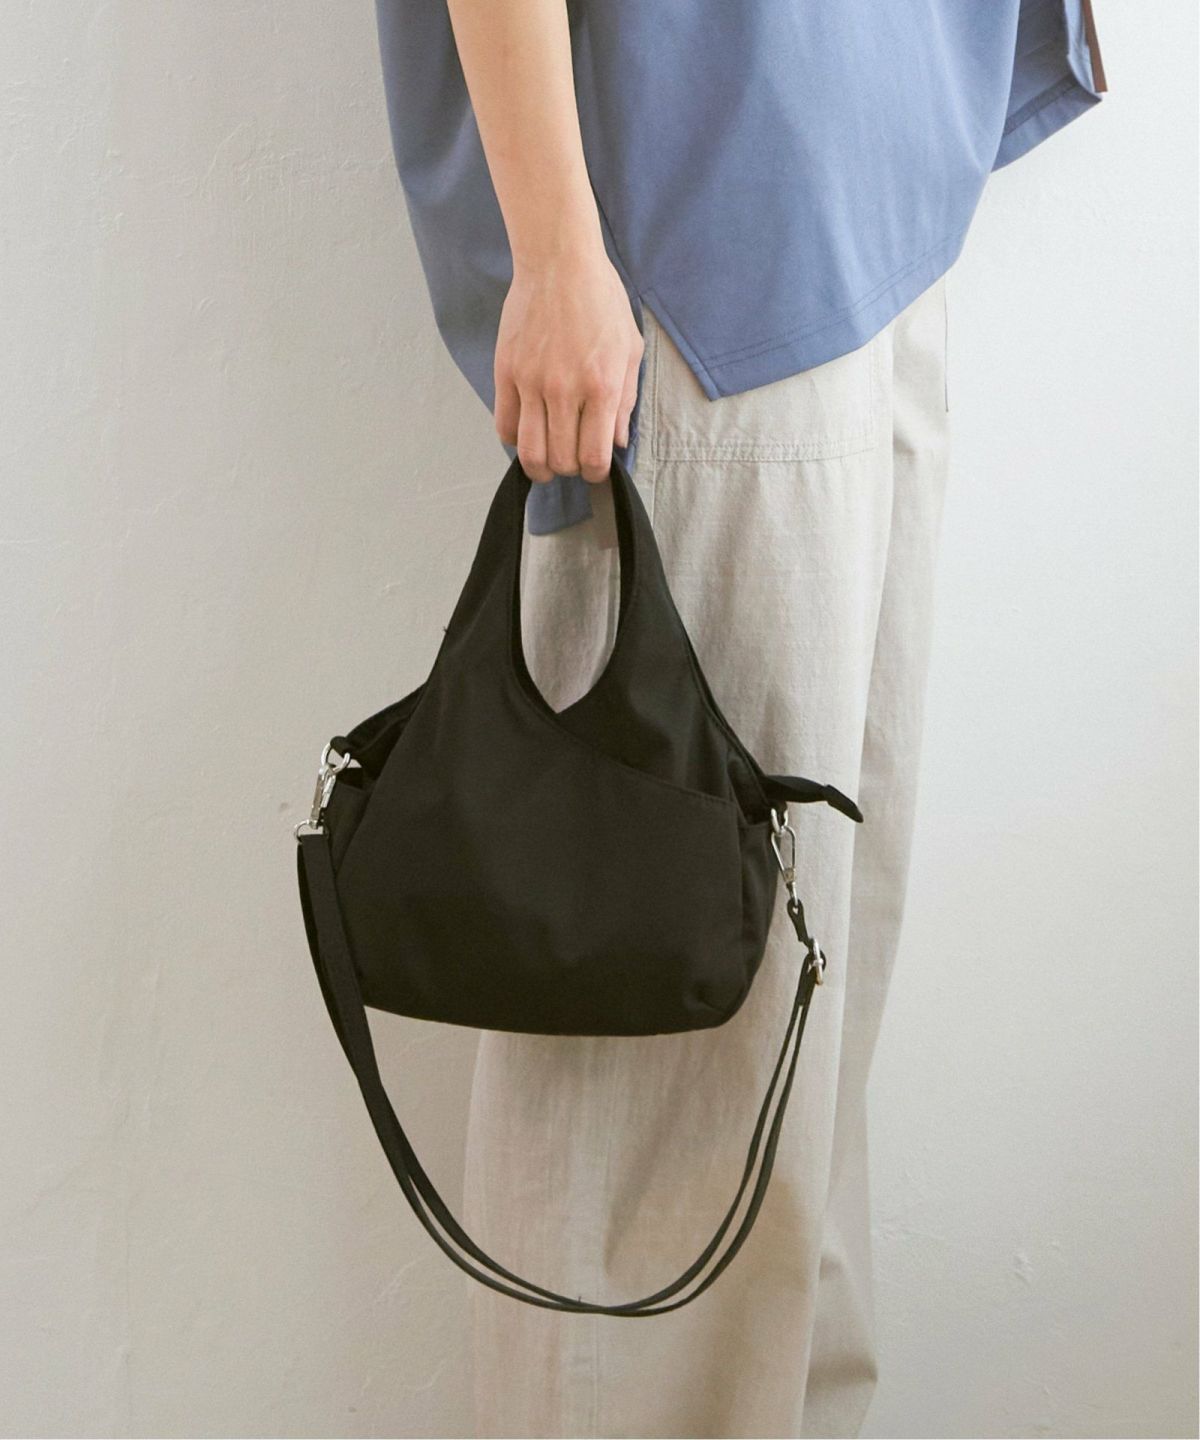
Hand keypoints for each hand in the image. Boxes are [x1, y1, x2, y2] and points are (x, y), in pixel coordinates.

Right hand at [494, 246, 643, 484]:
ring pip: (529, 451)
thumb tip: (617, 442)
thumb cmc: (601, 301)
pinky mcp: (506, 372)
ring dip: (540, 466)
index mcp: (602, 386)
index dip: (594, 474)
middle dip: (569, 469)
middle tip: (572, 461)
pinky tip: (528, 433)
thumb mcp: (630, 349)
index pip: (593, 456)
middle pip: (561, 460)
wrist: (559, 262)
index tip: (594, 469)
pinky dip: (515, 440)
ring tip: (547, 461)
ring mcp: (532, 382)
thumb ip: (626, 401)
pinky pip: (505, 425)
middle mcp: (565, 390)